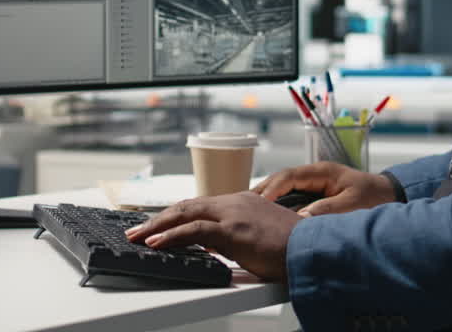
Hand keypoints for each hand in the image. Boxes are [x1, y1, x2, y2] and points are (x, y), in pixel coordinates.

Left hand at [124, 191, 301, 280]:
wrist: (314, 249)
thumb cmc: (292, 248)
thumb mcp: (260, 237)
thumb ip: (236, 237)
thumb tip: (215, 246)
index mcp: (242, 201)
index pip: (199, 205)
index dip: (175, 214)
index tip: (158, 223)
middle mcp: (234, 202)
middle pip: (186, 205)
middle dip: (159, 218)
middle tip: (137, 229)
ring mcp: (233, 214)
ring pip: (185, 214)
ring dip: (157, 226)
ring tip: (138, 236)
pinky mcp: (233, 230)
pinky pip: (193, 230)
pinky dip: (171, 236)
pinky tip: (156, 242)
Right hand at [253, 162, 398, 216]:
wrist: (392, 195)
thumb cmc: (375, 197)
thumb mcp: (353, 204)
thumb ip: (328, 209)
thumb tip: (302, 217)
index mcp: (321, 172)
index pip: (288, 176)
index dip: (271, 189)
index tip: (259, 203)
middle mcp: (314, 175)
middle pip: (280, 179)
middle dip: (261, 191)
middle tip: (241, 204)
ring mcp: (313, 183)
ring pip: (282, 187)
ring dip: (266, 197)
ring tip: (246, 209)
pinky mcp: (314, 193)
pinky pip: (290, 196)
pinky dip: (276, 203)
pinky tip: (266, 214)